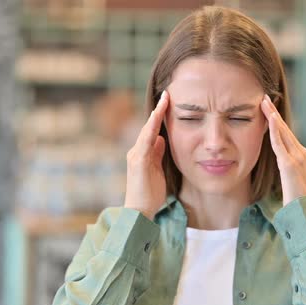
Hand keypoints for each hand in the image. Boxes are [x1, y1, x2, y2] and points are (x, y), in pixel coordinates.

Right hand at [124, 91, 168, 219]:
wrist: (139, 211)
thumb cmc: (149, 194)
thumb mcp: (157, 170)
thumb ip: (158, 154)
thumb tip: (161, 139)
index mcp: (143, 153)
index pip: (152, 130)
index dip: (160, 116)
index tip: (169, 101)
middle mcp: (137, 151)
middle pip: (149, 126)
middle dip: (159, 110)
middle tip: (168, 93)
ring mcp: (136, 155)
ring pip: (147, 130)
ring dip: (156, 115)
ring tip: (165, 100)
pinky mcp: (138, 161)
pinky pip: (145, 140)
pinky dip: (151, 128)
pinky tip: (157, 118)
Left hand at [260, 94, 305, 205]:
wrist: (304, 214)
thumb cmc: (296, 201)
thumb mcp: (291, 180)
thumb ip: (286, 169)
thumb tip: (279, 163)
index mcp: (302, 156)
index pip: (287, 135)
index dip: (277, 121)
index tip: (269, 108)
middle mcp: (302, 154)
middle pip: (285, 129)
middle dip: (274, 113)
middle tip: (264, 98)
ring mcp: (298, 158)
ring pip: (282, 133)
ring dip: (273, 116)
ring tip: (264, 103)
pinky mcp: (290, 164)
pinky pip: (279, 144)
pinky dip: (274, 130)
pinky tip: (269, 119)